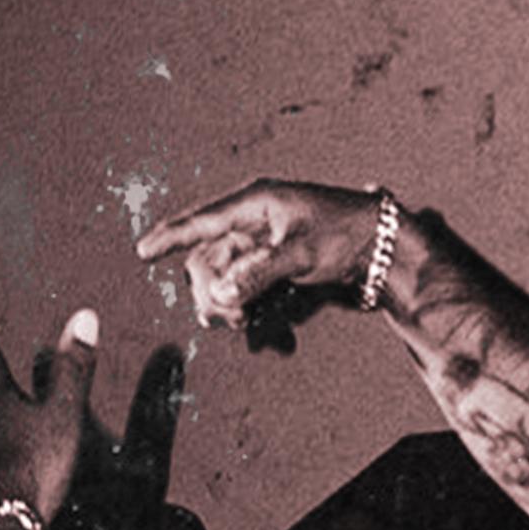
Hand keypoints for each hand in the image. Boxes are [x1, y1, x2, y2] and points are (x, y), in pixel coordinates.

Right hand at [138, 183, 386, 331]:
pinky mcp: (277, 263)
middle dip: (211, 290)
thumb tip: (221, 294)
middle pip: (210, 257)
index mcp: (256, 203)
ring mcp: (265, 242)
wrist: (387, 247)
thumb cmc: (347, 236)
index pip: (202, 220)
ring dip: (229, 303)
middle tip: (226, 319)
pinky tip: (258, 326)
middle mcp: (255, 221)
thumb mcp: (301, 253)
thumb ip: (258, 273)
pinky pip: (249, 285)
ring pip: (227, 276)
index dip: (170, 237)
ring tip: (242, 324)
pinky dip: (250, 305)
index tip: (141, 252)